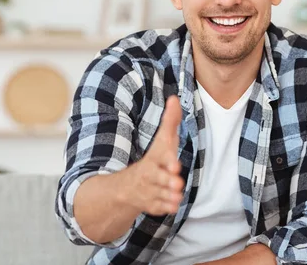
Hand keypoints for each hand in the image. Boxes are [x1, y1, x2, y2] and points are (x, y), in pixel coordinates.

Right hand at [126, 95, 184, 215]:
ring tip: (177, 196)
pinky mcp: (150, 204)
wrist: (128, 187)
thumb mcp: (162, 140)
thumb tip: (174, 98)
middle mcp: (149, 174)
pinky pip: (158, 207)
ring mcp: (149, 190)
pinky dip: (164, 207)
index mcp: (153, 158)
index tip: (175, 165)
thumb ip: (171, 121)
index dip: (168, 161)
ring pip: (160, 194)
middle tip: (178, 183)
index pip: (160, 157)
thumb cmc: (155, 159)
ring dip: (169, 195)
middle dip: (168, 180)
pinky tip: (172, 206)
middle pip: (159, 178)